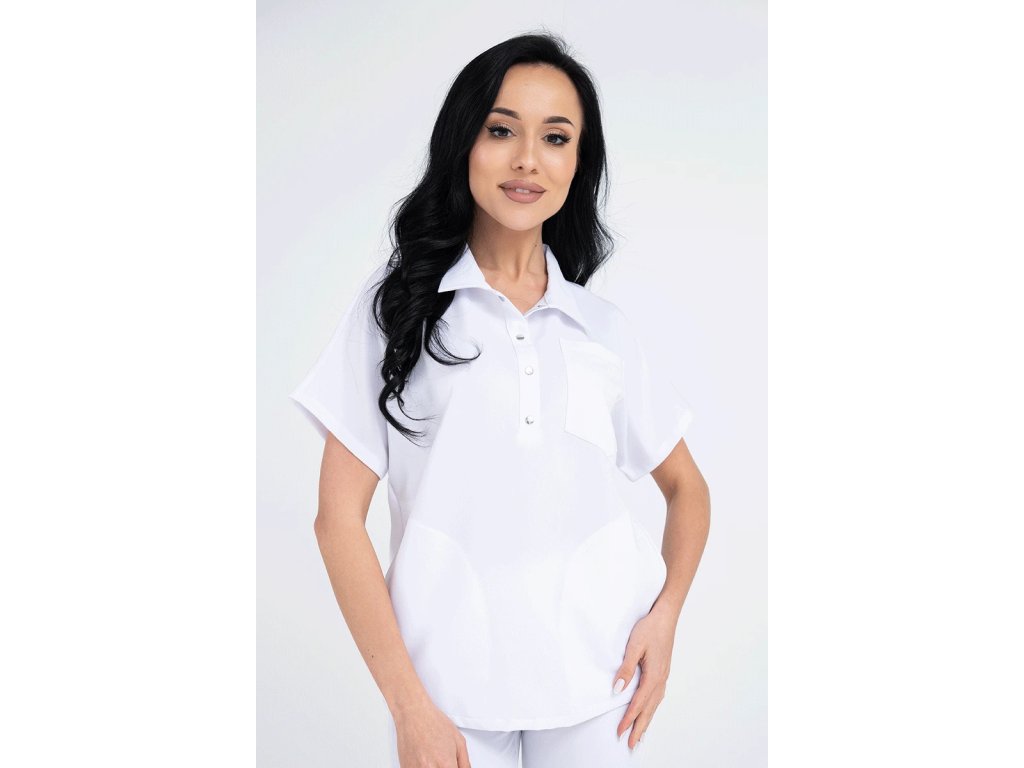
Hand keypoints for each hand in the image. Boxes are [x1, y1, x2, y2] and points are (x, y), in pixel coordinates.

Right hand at [392, 698, 471, 767]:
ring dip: (433, 767)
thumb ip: (465, 763)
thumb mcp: (459, 741)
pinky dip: (422, 767)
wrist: (413, 714)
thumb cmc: (434, 723)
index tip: (453, 767)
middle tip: (443, 761)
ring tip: (433, 758)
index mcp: (446, 764)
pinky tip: (424, 760)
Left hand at [612, 601, 677, 749]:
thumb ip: (625, 669)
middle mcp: (661, 679)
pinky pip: (657, 696)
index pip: (638, 703)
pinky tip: (649, 709)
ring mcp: (664, 675)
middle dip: (639, 727)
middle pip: (649, 709)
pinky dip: (652, 707)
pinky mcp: (663, 671)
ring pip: (654, 704)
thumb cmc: (649, 628)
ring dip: (646, 720)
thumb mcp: (634, 647)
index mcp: (653, 675)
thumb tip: (617, 691)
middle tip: (631, 745)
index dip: (628, 719)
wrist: (665, 615)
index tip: (619, 732)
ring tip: (640, 734)